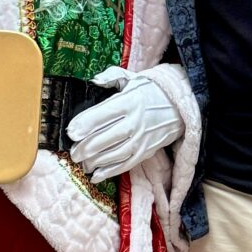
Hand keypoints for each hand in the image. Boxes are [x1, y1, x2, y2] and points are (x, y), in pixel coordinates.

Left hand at [65, 67, 182, 178]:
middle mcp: (135, 121)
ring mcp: (142, 139)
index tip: (71, 132)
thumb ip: (111, 76)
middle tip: (73, 152)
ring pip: (113, 154)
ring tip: (82, 162)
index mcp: (129, 101)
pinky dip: (109, 172)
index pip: (102, 115)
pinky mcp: (146, 151)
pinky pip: (125, 164)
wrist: (180, 106)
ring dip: (94, 161)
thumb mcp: (132, 78)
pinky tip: (96, 175)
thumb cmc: (151, 91)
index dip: (84, 125)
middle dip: (85, 148)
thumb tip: (94, 80)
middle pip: (105, 138)